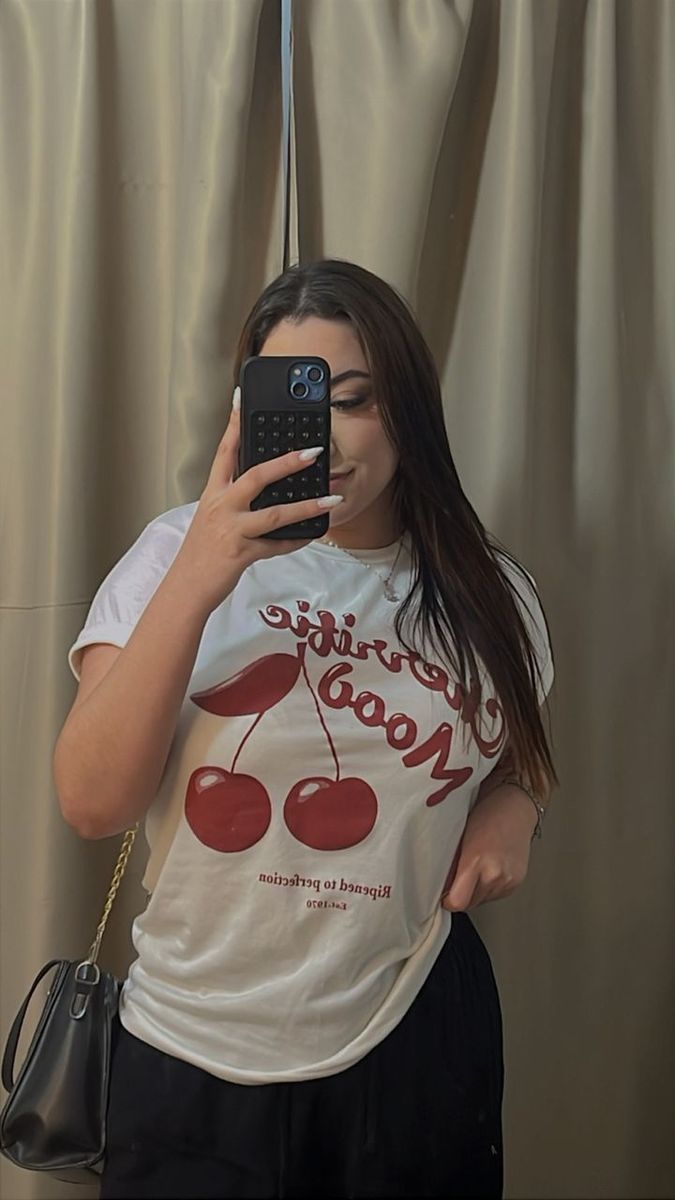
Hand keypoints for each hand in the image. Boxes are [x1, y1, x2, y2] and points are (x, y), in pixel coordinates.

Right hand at [170, 386, 340, 616]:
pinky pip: (277, 546)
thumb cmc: (201, 552)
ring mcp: (231, 530)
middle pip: (256, 476)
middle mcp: (221, 507)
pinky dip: (297, 540)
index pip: (225, 451)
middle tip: (313, 451)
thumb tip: (263, 486)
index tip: (242, 398)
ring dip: (307, 506)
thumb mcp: (211, 517)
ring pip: (274, 514)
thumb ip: (233, 499)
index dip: (234, 423)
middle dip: (287, 462)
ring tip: (331, 498)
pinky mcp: (241, 554)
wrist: (185, 587)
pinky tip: (314, 534)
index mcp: (213, 494)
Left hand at [441, 784, 536, 911]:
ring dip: (476, 892)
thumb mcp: (460, 837)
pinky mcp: (517, 882)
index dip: (447, 901)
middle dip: (461, 895)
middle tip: (457, 878)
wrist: (516, 807)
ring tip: (475, 870)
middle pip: (470, 904)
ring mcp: (508, 880)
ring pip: (482, 901)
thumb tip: (441, 884)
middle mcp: (494, 874)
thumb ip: (452, 864)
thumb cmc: (487, 814)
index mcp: (476, 861)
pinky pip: (496, 895)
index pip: (457, 902)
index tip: (442, 895)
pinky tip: (488, 869)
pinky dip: (489, 887)